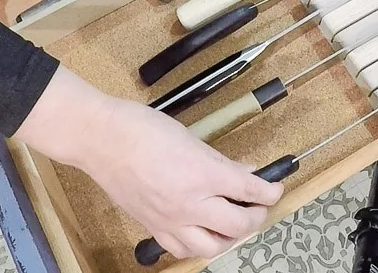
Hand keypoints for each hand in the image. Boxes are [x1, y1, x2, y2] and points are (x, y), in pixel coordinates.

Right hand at [14, 66, 283, 259]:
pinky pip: (182, 249)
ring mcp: (170, 220)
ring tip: (232, 222)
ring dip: (230, 237)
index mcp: (203, 174)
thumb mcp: (190, 138)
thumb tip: (244, 169)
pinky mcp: (152, 227)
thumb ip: (219, 159)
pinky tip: (202, 232)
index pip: (250, 190)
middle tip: (257, 205)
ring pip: (212, 246)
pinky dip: (199, 245)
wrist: (101, 139)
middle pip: (239, 224)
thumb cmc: (142, 128)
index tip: (276, 188)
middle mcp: (190, 203)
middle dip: (255, 216)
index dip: (269, 190)